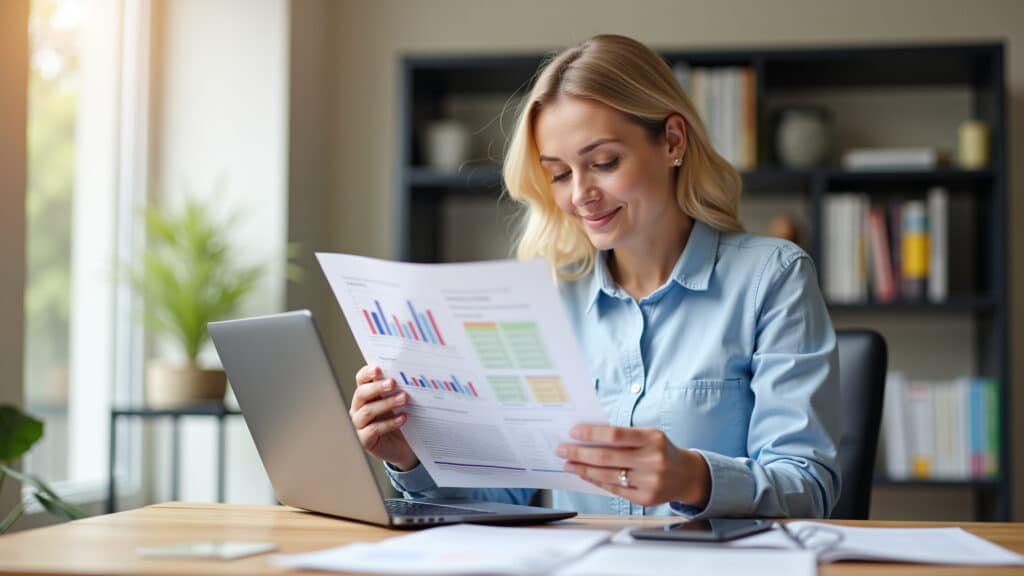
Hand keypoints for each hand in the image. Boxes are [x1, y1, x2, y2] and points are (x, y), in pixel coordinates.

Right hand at [350, 365, 418, 470]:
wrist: (404, 447)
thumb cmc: (401, 420)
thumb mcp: (400, 402)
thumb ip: (400, 388)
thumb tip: (411, 374)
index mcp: (366, 394)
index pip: (361, 379)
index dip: (368, 373)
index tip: (379, 369)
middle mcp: (359, 408)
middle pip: (361, 393)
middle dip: (377, 387)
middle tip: (393, 383)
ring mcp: (360, 424)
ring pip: (368, 411)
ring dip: (386, 403)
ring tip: (403, 399)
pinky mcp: (365, 440)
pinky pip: (374, 429)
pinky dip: (389, 423)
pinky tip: (403, 418)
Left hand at [556, 424, 709, 507]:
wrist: (686, 475)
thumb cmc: (660, 450)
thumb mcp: (648, 435)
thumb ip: (622, 436)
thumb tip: (586, 436)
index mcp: (653, 438)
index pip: (616, 435)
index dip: (591, 434)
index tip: (573, 432)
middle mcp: (653, 460)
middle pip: (606, 458)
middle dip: (579, 453)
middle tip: (561, 449)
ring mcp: (650, 482)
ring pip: (607, 476)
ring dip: (583, 469)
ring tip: (568, 463)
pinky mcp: (646, 498)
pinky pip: (614, 489)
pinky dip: (596, 481)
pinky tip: (585, 475)